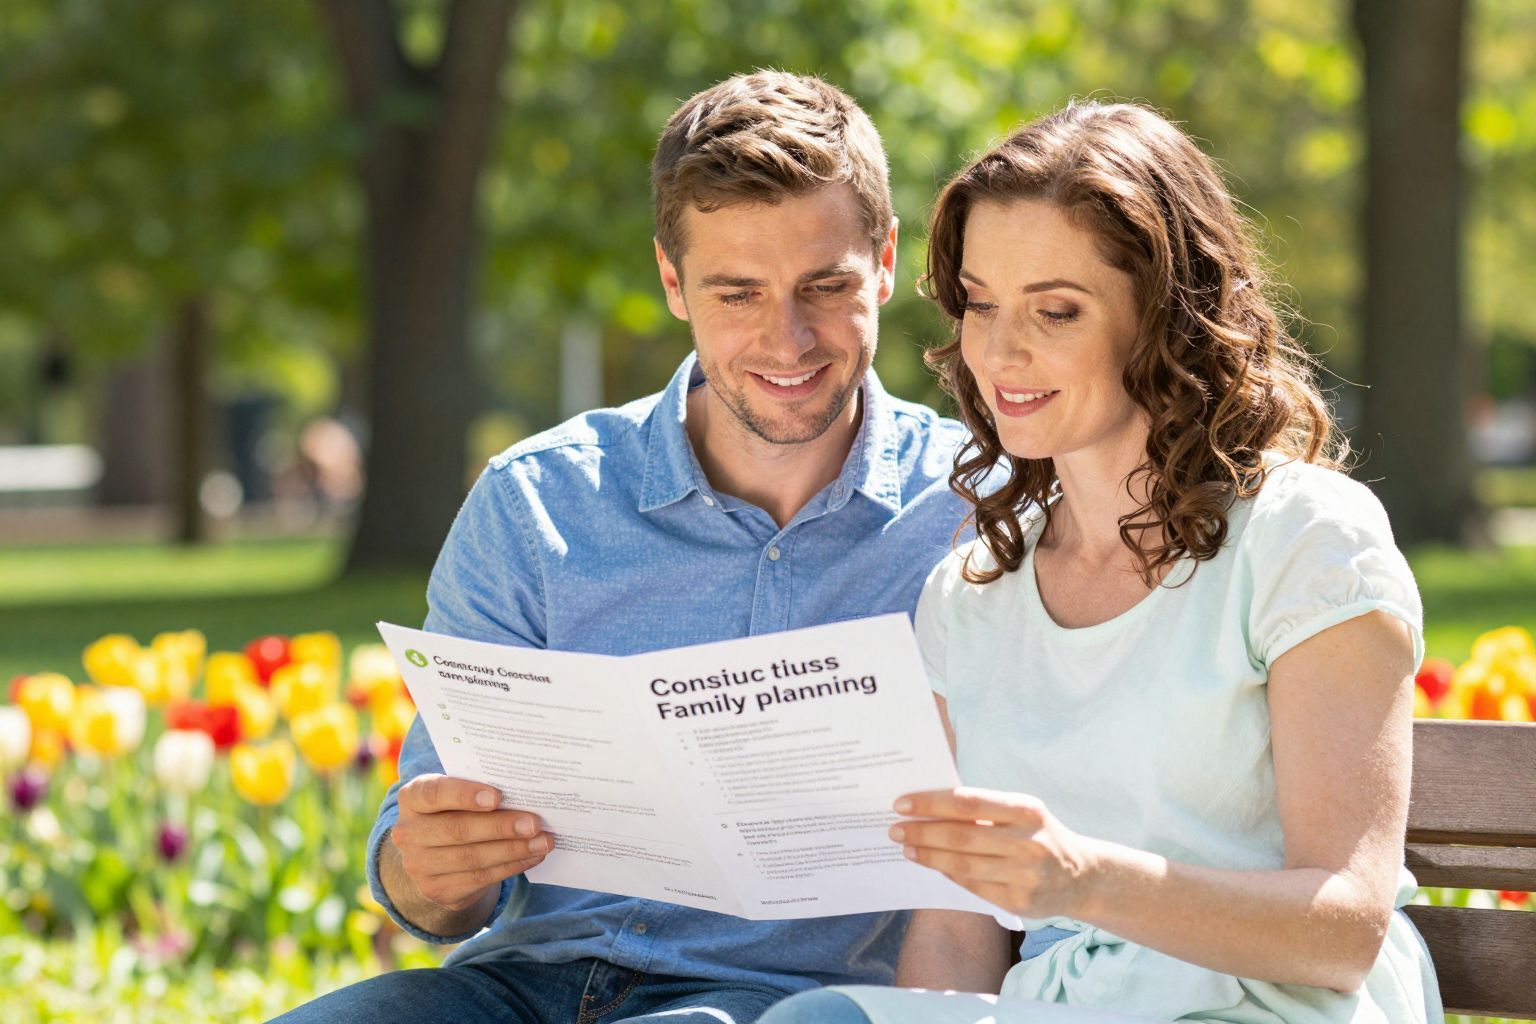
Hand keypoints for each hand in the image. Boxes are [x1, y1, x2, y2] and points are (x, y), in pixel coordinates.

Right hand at [390, 774, 551, 910]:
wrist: (435, 855)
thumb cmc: (455, 811)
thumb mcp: (457, 796)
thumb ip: (480, 790)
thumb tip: (525, 793)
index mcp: (412, 797)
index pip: (434, 793)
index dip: (465, 795)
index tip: (498, 797)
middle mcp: (408, 832)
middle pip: (457, 829)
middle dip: (500, 827)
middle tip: (534, 823)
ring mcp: (419, 865)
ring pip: (471, 858)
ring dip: (513, 850)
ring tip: (543, 842)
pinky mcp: (437, 890)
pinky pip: (479, 878)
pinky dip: (511, 866)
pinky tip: (533, 856)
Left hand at [891, 787, 1097, 918]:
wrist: (1082, 877)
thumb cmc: (1039, 835)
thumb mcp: (1023, 812)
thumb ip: (985, 809)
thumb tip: (929, 806)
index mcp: (1027, 810)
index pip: (968, 802)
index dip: (931, 803)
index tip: (901, 803)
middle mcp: (1028, 842)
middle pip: (961, 837)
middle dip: (922, 832)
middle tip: (895, 829)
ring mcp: (1025, 875)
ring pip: (963, 865)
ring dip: (928, 856)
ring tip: (906, 848)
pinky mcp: (1019, 902)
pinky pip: (973, 886)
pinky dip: (948, 874)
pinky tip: (932, 865)